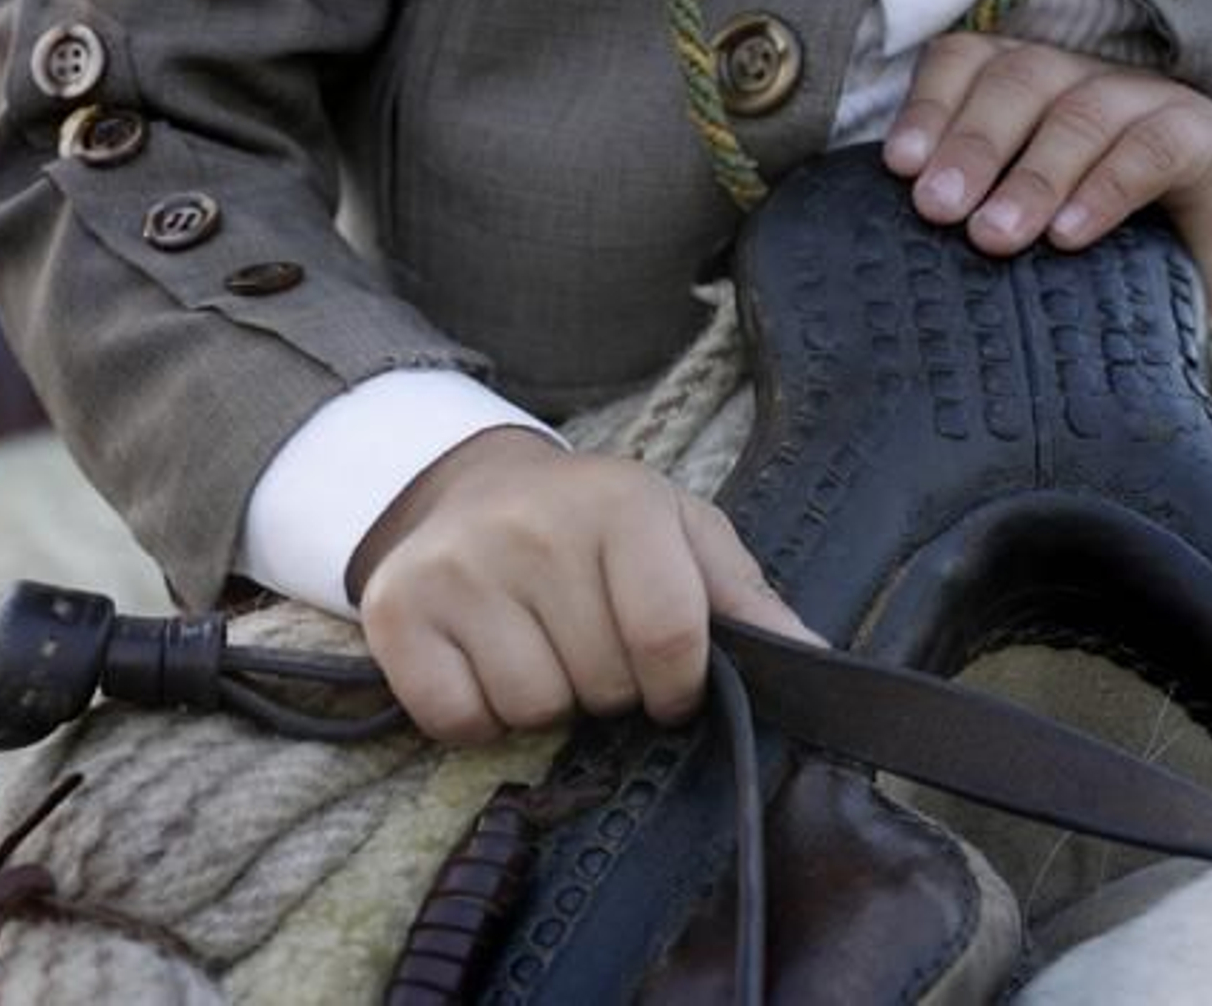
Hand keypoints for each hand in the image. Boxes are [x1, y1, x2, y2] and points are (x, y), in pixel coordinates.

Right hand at [346, 427, 817, 743]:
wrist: (472, 490)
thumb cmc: (594, 525)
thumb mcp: (681, 535)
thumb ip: (746, 598)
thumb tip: (816, 661)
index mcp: (619, 502)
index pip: (668, 638)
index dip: (678, 684)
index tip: (669, 682)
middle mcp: (531, 526)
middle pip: (602, 684)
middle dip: (609, 686)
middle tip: (586, 639)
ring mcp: (456, 567)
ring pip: (532, 709)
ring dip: (544, 701)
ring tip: (537, 644)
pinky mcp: (396, 611)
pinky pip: (458, 720)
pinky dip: (478, 714)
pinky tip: (483, 659)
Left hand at [883, 33, 1211, 339]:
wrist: (1197, 299)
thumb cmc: (1080, 265)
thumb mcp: (1008, 231)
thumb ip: (957, 213)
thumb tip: (879, 238)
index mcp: (1022, 90)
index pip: (965, 62)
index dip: (929, 106)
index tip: (898, 168)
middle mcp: (1080, 81)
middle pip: (1019, 81)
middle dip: (971, 145)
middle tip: (937, 209)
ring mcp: (1144, 102)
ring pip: (1081, 114)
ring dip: (1031, 177)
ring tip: (993, 236)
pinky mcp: (1203, 138)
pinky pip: (1152, 150)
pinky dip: (1105, 189)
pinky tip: (1069, 236)